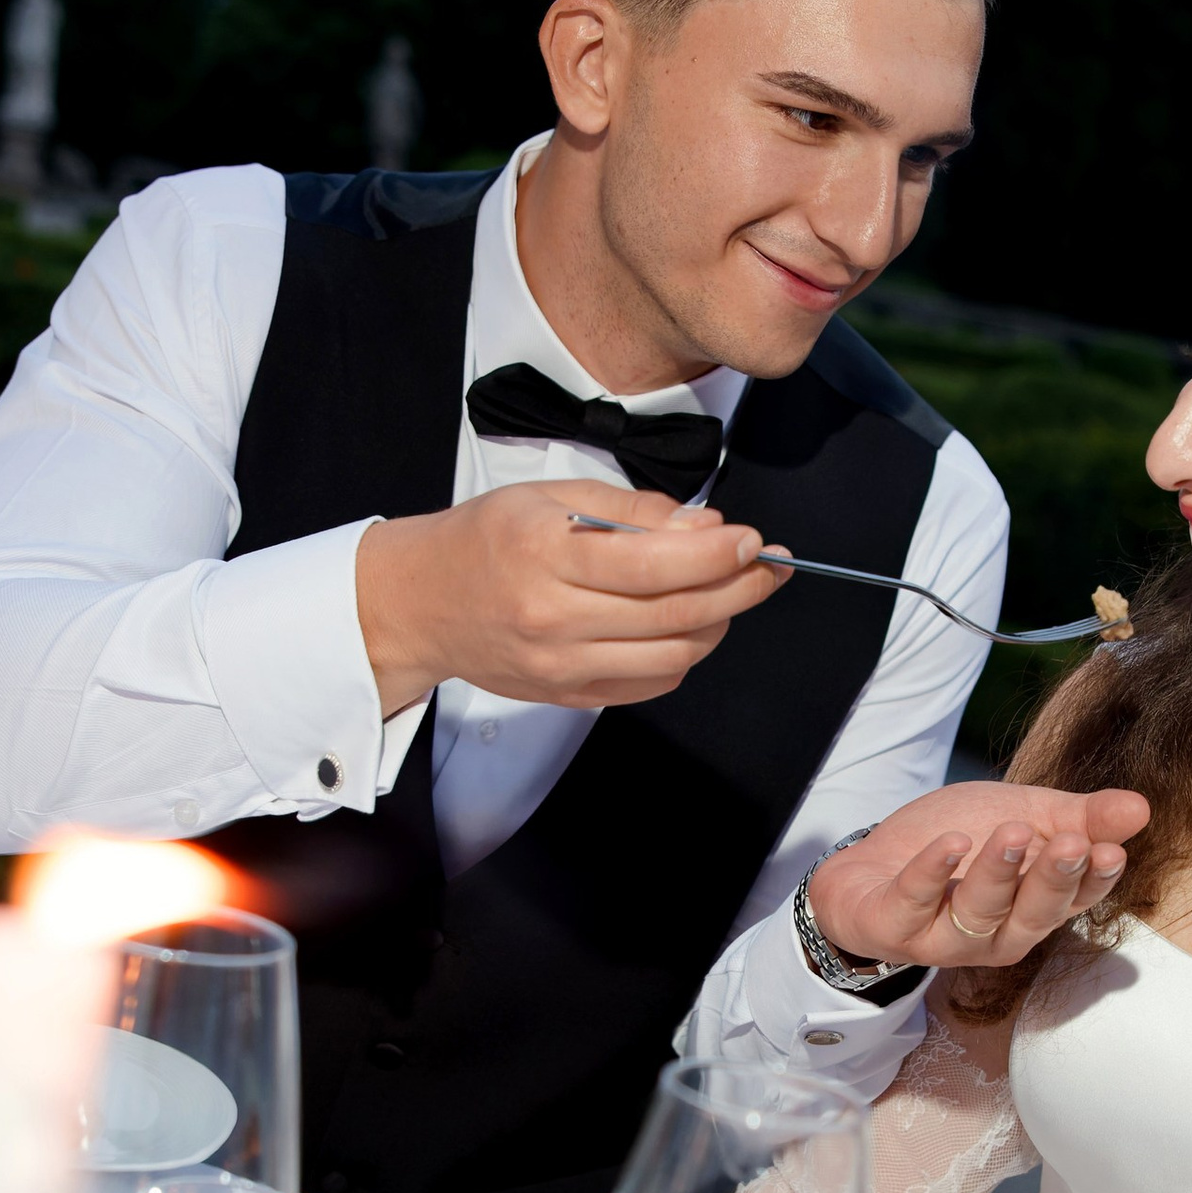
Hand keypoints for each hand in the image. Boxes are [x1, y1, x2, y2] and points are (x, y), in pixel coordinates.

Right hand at [354, 483, 787, 715]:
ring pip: (673, 655)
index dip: (716, 554)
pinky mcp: (570, 696)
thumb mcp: (552, 496)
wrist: (422, 604)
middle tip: (769, 568)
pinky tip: (688, 624)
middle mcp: (554, 619)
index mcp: (546, 555)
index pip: (654, 564)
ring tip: (730, 591)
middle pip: (675, 615)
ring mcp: (563, 666)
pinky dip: (684, 654)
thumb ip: (633, 511)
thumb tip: (704, 528)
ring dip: (718, 623)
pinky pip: (651, 683)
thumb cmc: (485, 541)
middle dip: (737, 590)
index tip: (753, 540)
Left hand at [805, 779, 1151, 978]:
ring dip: (997, 872)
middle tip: (1072, 841)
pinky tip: (951, 843)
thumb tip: (1141, 808)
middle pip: (1033, 914)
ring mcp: (947, 938)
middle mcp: (998, 933)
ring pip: (980, 913)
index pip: (1075, 900)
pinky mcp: (897, 929)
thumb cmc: (957, 845)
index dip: (1094, 879)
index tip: (1109, 851)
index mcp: (1034, 907)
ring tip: (1012, 832)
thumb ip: (1081, 816)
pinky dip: (932, 872)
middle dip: (1053, 878)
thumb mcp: (1026, 816)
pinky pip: (917, 904)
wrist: (871, 865)